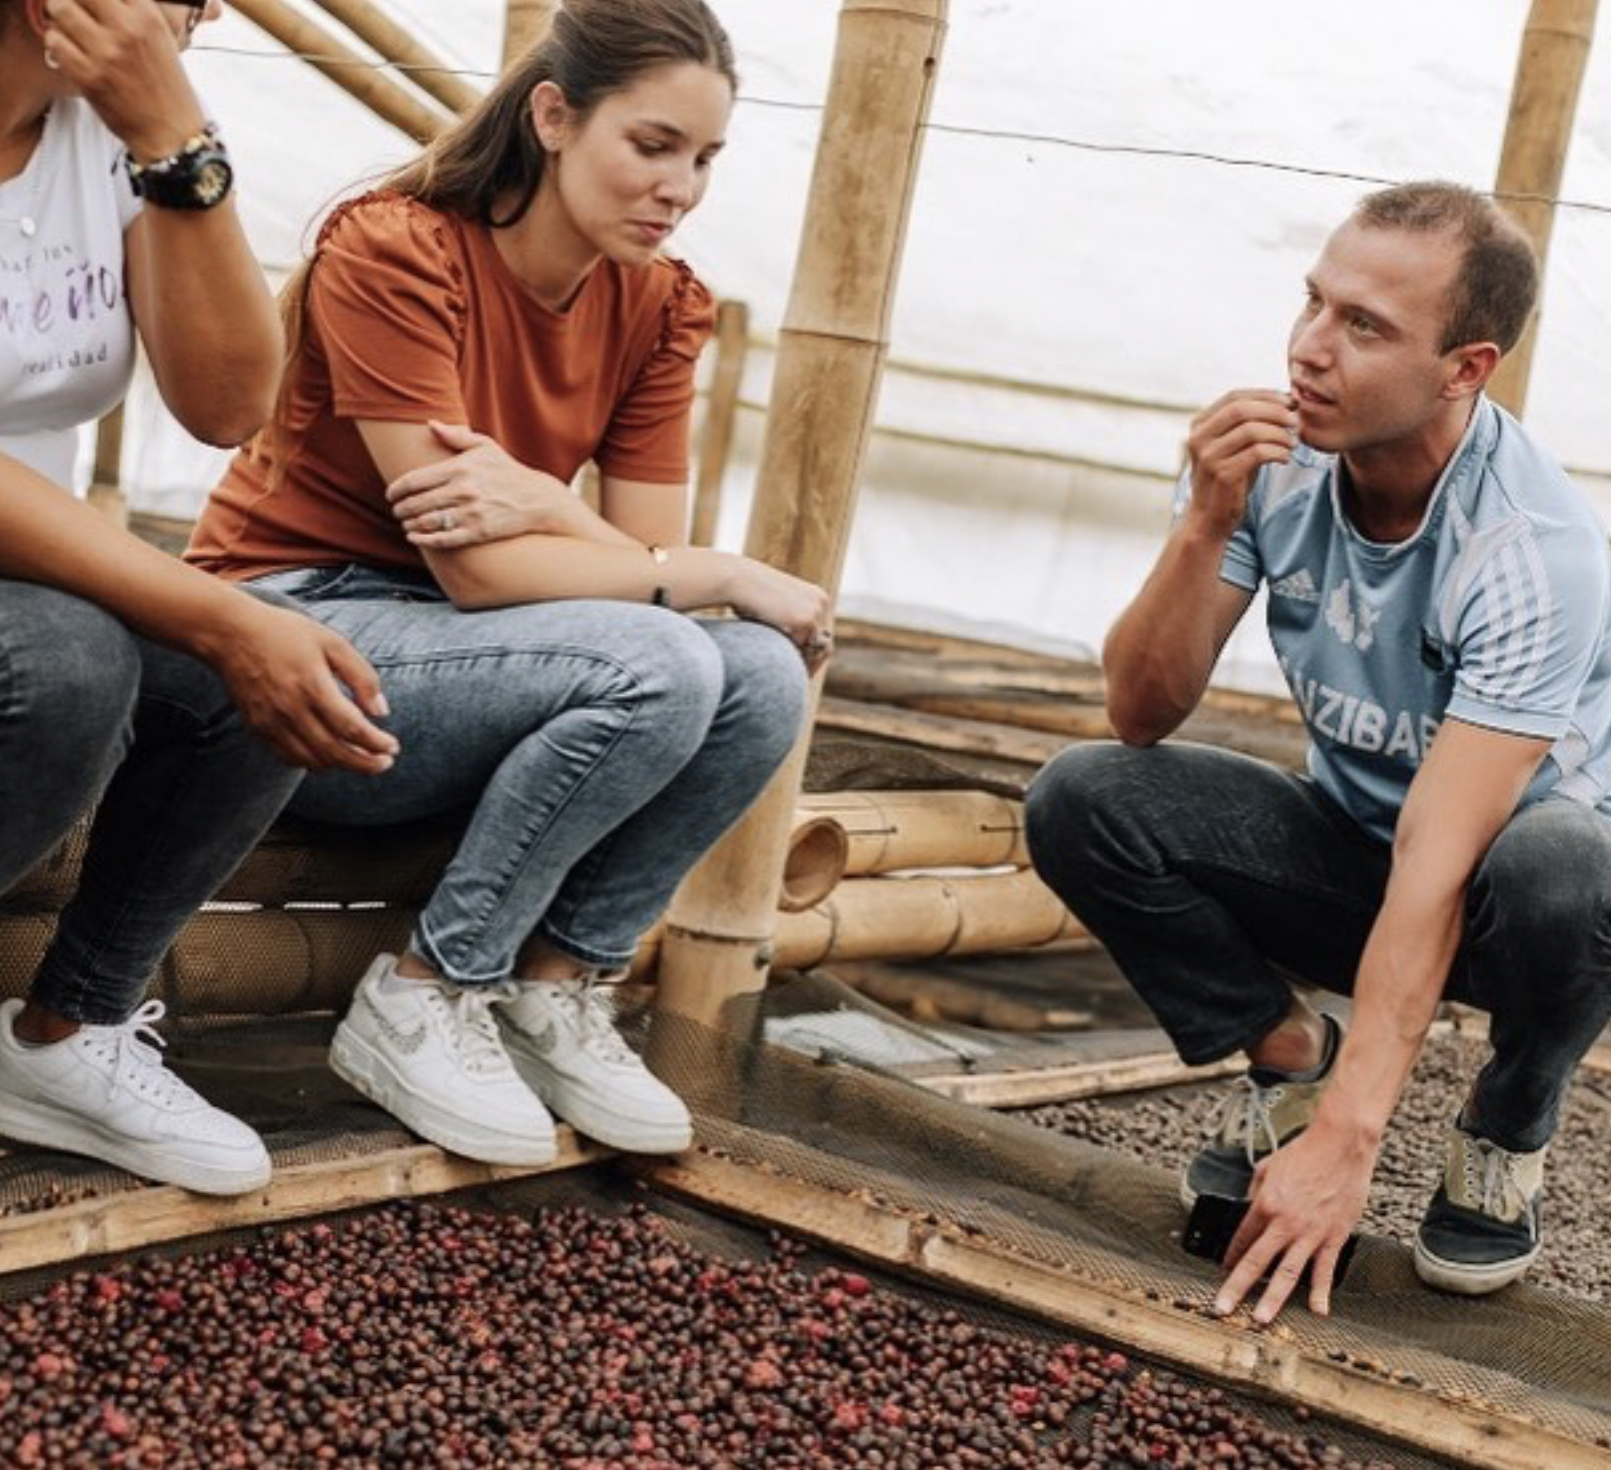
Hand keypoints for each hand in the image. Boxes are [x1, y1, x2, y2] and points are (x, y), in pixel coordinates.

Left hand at [42, 0, 207, 160]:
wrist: (173, 133)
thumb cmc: (166, 86)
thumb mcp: (161, 38)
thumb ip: (133, 10)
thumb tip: (102, 0)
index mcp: (147, 15)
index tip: (91, 3)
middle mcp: (127, 29)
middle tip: (73, 9)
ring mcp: (106, 53)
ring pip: (60, 9)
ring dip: (59, 17)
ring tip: (69, 30)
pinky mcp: (89, 75)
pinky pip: (54, 41)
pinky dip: (56, 44)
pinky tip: (69, 52)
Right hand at [205, 601, 399, 773]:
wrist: (231, 634)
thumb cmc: (286, 633)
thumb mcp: (333, 643)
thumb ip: (362, 677)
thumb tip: (381, 712)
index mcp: (313, 686)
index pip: (351, 728)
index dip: (376, 743)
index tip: (393, 747)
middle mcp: (291, 710)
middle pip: (334, 752)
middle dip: (365, 763)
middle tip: (385, 763)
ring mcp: (271, 722)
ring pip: (312, 760)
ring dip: (341, 766)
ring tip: (362, 759)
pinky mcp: (258, 728)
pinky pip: (289, 757)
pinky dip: (313, 763)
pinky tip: (330, 756)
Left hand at [387, 422, 578, 548]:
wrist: (537, 500)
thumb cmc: (508, 471)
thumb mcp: (485, 447)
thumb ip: (456, 435)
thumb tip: (430, 424)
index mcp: (460, 468)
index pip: (415, 480)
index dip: (396, 489)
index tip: (391, 494)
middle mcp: (463, 490)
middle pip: (417, 503)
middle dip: (400, 509)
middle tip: (396, 511)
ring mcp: (471, 513)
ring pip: (427, 522)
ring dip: (410, 524)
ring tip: (406, 524)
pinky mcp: (479, 532)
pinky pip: (443, 539)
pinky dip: (423, 540)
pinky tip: (414, 537)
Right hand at [724, 559, 834, 672]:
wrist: (738, 579)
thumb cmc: (747, 595)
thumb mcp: (774, 608)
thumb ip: (787, 624)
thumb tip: (790, 650)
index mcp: (817, 597)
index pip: (823, 634)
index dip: (813, 654)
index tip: (803, 670)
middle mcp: (821, 603)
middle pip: (825, 644)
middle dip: (813, 663)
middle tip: (800, 679)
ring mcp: (815, 611)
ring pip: (814, 649)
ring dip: (801, 663)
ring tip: (787, 674)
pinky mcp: (805, 620)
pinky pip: (801, 649)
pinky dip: (790, 657)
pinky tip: (776, 659)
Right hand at [1184, 389, 1298, 538]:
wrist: (1208, 520)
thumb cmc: (1227, 480)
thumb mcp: (1232, 446)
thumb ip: (1248, 423)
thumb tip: (1286, 399)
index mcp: (1199, 426)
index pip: (1235, 397)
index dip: (1266, 395)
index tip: (1290, 401)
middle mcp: (1199, 438)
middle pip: (1242, 409)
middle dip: (1275, 411)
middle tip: (1295, 420)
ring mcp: (1209, 457)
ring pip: (1252, 430)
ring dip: (1279, 434)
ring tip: (1292, 443)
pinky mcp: (1222, 475)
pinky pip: (1258, 453)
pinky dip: (1277, 452)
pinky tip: (1284, 458)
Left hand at [1214, 1123, 1374, 1324]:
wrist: (1340, 1145)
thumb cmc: (1305, 1152)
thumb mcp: (1268, 1166)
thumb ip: (1256, 1189)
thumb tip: (1250, 1205)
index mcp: (1265, 1204)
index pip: (1242, 1238)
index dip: (1231, 1256)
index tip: (1223, 1270)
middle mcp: (1284, 1223)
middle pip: (1256, 1262)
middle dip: (1236, 1288)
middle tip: (1222, 1309)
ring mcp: (1310, 1233)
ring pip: (1287, 1273)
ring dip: (1272, 1299)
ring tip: (1261, 1320)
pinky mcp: (1334, 1237)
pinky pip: (1324, 1270)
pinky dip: (1320, 1292)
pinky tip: (1318, 1311)